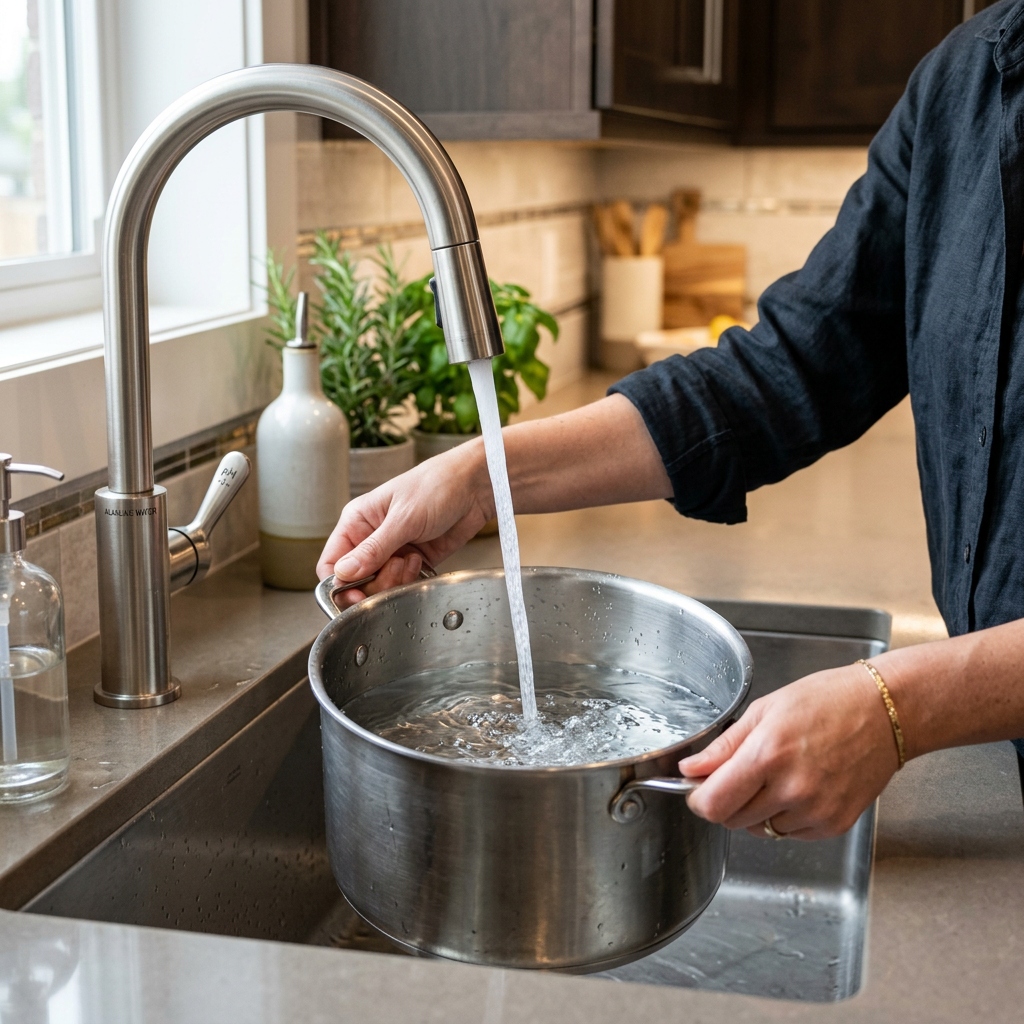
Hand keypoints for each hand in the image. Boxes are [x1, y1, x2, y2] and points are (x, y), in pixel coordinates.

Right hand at [317, 440, 492, 607]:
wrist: (476, 486)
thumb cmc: (437, 485)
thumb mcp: (403, 517)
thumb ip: (373, 549)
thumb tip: (343, 573)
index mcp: (358, 522)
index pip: (332, 563)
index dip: (339, 585)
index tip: (356, 596)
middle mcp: (372, 539)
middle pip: (357, 582)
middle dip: (377, 582)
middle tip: (397, 565)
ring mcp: (393, 552)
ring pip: (381, 587)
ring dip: (397, 580)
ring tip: (412, 558)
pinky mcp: (414, 562)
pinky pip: (403, 584)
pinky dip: (411, 580)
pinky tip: (421, 562)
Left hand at [680, 663, 898, 839]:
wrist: (885, 713)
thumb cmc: (828, 701)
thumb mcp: (765, 710)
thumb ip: (723, 747)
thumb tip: (690, 770)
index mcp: (768, 755)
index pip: (714, 803)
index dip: (698, 799)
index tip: (697, 788)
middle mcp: (792, 790)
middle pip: (732, 820)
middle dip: (725, 801)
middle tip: (739, 775)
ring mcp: (816, 811)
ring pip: (760, 830)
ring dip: (756, 810)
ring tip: (775, 775)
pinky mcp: (834, 825)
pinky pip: (790, 833)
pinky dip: (785, 816)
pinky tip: (799, 787)